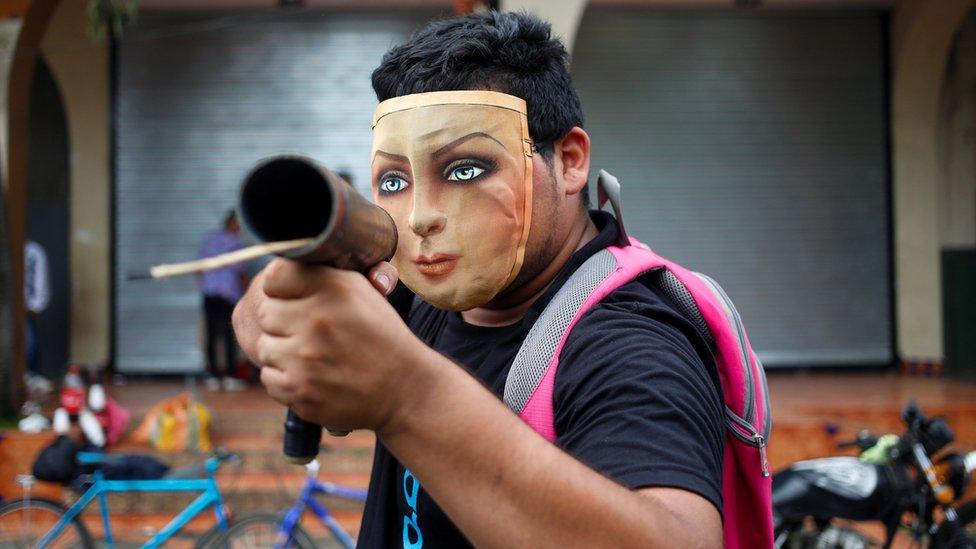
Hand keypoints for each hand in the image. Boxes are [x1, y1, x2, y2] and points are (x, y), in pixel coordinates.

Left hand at [235, 260, 425, 431]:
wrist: (403, 389)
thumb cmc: (380, 336)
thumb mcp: (362, 292)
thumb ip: (322, 275)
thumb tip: (278, 268)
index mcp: (335, 289)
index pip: (275, 277)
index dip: (282, 288)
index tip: (292, 297)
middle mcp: (318, 321)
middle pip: (266, 312)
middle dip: (283, 321)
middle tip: (307, 331)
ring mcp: (306, 358)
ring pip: (264, 346)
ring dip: (283, 351)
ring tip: (312, 355)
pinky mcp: (299, 390)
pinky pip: (268, 377)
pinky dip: (286, 378)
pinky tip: (312, 376)